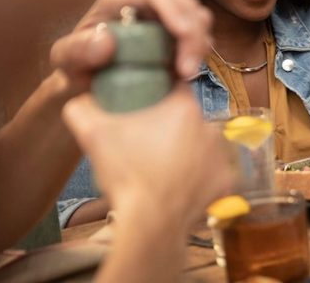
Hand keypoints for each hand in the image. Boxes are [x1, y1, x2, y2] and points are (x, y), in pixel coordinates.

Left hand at [50, 0, 211, 94]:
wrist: (87, 88)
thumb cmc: (75, 68)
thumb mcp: (64, 60)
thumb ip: (77, 50)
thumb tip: (106, 41)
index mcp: (121, 0)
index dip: (172, 6)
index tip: (181, 32)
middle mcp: (148, 6)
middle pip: (184, 3)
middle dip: (192, 33)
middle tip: (186, 69)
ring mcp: (166, 22)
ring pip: (198, 18)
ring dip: (199, 44)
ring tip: (186, 73)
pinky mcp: (178, 41)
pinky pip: (201, 38)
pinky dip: (200, 54)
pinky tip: (186, 74)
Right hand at [62, 83, 231, 230]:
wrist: (150, 222)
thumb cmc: (126, 175)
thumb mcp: (93, 135)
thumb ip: (84, 108)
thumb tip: (83, 99)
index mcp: (184, 107)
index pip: (175, 88)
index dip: (159, 95)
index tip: (146, 108)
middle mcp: (210, 126)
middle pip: (187, 118)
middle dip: (170, 126)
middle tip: (148, 143)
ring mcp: (221, 154)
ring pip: (200, 144)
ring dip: (185, 151)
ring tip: (160, 166)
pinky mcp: (225, 179)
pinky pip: (210, 171)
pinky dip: (196, 176)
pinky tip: (176, 183)